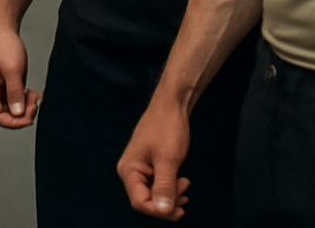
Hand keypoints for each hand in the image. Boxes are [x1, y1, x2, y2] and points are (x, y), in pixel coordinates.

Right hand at [0, 24, 40, 127]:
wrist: (2, 27)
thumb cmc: (3, 44)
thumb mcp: (13, 69)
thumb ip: (15, 93)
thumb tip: (18, 114)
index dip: (14, 122)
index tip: (29, 118)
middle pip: (4, 113)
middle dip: (21, 113)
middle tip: (35, 104)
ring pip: (11, 106)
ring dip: (24, 105)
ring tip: (35, 96)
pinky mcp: (4, 82)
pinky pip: (13, 97)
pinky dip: (24, 97)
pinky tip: (33, 93)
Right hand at [117, 99, 191, 219]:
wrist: (173, 104)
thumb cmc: (168, 128)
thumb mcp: (168, 159)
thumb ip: (164, 187)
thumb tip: (163, 212)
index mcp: (129, 170)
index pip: (140, 202)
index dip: (159, 210)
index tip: (179, 208)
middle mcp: (131, 171)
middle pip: (146, 200)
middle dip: (167, 203)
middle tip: (185, 195)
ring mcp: (140, 167)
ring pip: (154, 193)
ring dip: (171, 195)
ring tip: (185, 184)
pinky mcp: (150, 164)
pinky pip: (158, 184)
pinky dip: (171, 187)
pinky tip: (182, 181)